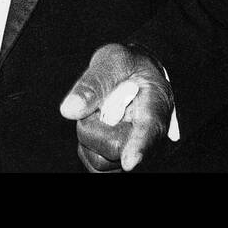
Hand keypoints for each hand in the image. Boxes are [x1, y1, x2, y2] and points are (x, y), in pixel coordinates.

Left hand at [59, 43, 173, 172]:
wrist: (137, 78)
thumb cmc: (127, 66)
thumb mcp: (113, 60)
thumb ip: (93, 83)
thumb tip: (69, 110)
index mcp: (158, 105)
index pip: (151, 128)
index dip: (139, 146)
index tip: (129, 163)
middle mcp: (157, 138)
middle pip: (113, 147)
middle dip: (94, 125)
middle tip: (100, 102)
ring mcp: (142, 155)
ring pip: (101, 161)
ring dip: (91, 136)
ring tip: (103, 114)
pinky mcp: (125, 164)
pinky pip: (96, 166)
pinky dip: (90, 147)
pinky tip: (100, 128)